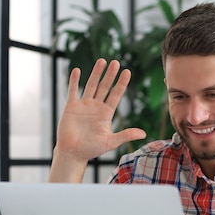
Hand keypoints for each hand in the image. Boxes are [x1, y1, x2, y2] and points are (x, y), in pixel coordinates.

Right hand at [49, 59, 146, 181]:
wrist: (73, 153)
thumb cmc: (92, 149)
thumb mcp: (111, 142)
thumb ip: (125, 135)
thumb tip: (143, 134)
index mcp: (106, 113)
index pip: (116, 95)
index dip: (121, 84)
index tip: (127, 72)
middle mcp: (96, 106)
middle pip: (104, 87)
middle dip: (110, 75)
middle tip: (116, 62)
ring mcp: (83, 105)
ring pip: (91, 85)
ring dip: (96, 73)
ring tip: (102, 61)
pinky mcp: (71, 107)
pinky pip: (73, 91)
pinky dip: (74, 81)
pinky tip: (77, 70)